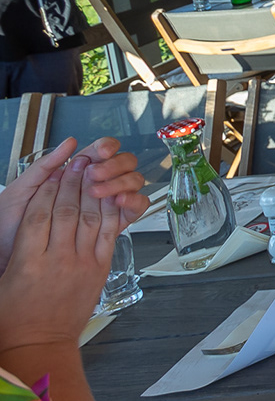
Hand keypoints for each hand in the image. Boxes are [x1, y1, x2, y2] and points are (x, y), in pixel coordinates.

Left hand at [0, 138, 146, 273]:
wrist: (10, 257)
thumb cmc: (12, 225)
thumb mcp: (22, 191)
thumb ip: (44, 166)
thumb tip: (70, 143)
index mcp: (74, 173)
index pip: (101, 151)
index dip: (106, 147)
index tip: (101, 151)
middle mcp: (96, 185)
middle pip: (124, 163)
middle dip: (114, 165)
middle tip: (95, 175)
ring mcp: (108, 203)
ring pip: (132, 182)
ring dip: (122, 182)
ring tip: (101, 192)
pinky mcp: (115, 223)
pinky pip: (135, 207)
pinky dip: (133, 201)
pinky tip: (120, 202)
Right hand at [0, 158, 117, 347]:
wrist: (39, 345)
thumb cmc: (14, 316)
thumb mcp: (5, 278)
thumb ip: (16, 248)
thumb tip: (28, 219)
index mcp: (26, 261)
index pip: (38, 214)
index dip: (47, 190)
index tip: (52, 173)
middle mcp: (56, 260)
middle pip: (65, 210)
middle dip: (71, 183)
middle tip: (76, 164)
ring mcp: (81, 264)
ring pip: (89, 218)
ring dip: (91, 192)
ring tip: (93, 173)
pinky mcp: (99, 270)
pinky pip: (107, 234)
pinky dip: (109, 212)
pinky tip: (109, 197)